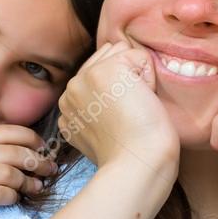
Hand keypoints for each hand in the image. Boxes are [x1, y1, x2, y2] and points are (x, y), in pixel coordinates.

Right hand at [0, 125, 55, 218]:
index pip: (5, 131)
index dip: (29, 138)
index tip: (40, 147)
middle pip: (13, 151)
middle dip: (37, 160)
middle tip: (49, 169)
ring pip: (10, 172)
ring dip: (29, 182)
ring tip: (37, 188)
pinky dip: (13, 196)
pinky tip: (15, 200)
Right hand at [58, 41, 178, 179]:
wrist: (137, 165)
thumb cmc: (130, 156)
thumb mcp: (99, 132)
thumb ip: (97, 108)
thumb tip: (117, 87)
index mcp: (68, 106)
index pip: (96, 72)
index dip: (118, 90)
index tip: (120, 121)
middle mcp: (70, 90)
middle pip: (108, 57)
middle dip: (126, 80)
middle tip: (129, 115)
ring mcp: (85, 78)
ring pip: (122, 53)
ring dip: (136, 77)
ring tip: (134, 109)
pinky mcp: (106, 70)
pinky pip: (139, 57)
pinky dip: (149, 79)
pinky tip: (141, 103)